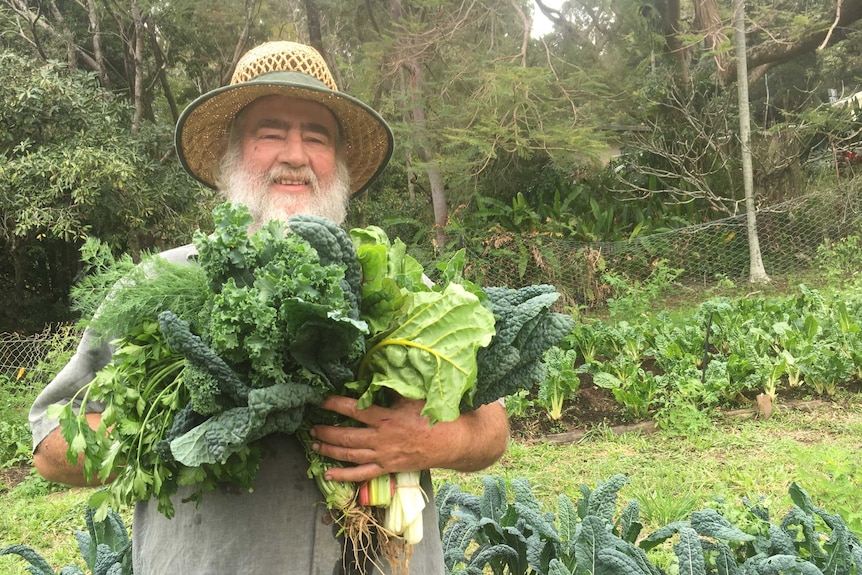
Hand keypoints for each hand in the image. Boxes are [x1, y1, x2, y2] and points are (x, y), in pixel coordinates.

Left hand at [310, 395, 507, 482]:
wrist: (451, 442)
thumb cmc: (433, 416)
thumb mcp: (413, 396)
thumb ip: (393, 386)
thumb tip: (376, 371)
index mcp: (386, 418)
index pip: (354, 410)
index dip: (335, 405)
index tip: (321, 401)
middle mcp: (380, 438)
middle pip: (346, 437)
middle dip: (326, 432)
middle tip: (311, 427)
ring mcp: (382, 455)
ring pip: (349, 455)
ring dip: (329, 450)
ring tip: (314, 445)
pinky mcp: (387, 468)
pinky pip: (361, 474)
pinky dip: (344, 476)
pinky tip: (328, 474)